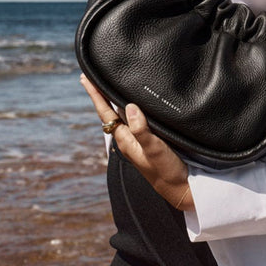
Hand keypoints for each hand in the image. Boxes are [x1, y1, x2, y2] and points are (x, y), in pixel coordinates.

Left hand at [80, 74, 193, 210]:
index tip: (85, 79)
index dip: (96, 95)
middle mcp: (127, 139)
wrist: (180, 188)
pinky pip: (131, 119)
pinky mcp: (147, 140)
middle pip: (109, 112)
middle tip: (90, 77)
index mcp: (125, 140)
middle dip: (100, 95)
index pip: (106, 113)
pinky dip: (126, 107)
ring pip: (119, 115)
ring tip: (105, 86)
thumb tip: (128, 107)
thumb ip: (141, 130)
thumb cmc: (167, 170)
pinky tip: (130, 103)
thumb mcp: (154, 149)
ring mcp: (136, 140)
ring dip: (111, 100)